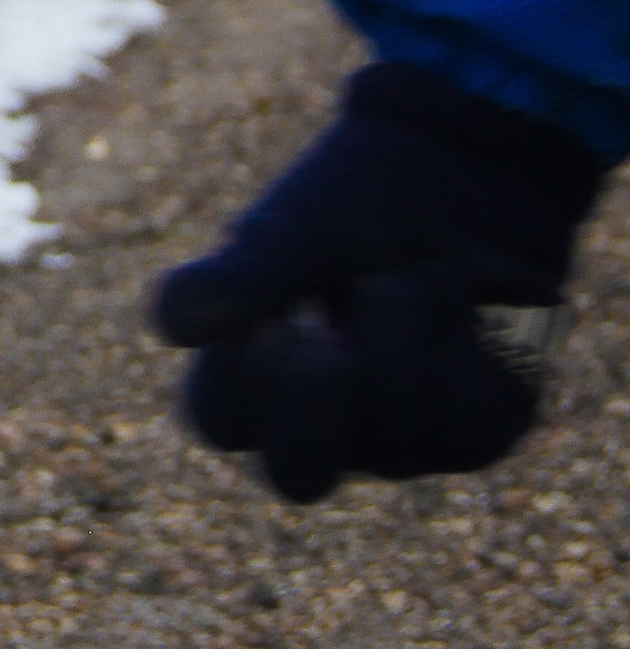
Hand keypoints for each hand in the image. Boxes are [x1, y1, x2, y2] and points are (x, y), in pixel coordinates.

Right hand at [151, 63, 603, 503]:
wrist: (464, 172)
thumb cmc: (359, 200)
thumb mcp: (299, 226)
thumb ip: (244, 275)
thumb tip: (177, 324)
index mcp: (254, 373)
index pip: (221, 420)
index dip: (237, 383)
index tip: (271, 317)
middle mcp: (322, 426)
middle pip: (298, 476)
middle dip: (314, 414)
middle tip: (331, 351)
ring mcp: (398, 440)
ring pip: (395, 441)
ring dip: (404, 332)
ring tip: (416, 270)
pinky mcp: (471, 436)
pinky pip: (466, 428)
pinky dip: (463, 348)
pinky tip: (465, 306)